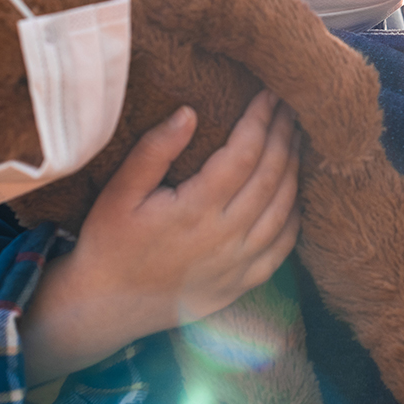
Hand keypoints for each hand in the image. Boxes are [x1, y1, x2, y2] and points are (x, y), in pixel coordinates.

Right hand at [19, 90, 300, 385]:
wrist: (107, 307)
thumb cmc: (110, 243)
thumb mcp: (118, 193)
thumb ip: (153, 151)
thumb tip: (189, 112)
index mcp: (195, 210)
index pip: (244, 154)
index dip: (260, 121)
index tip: (268, 95)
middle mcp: (224, 238)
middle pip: (271, 177)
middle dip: (284, 136)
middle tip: (289, 108)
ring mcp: (238, 265)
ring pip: (284, 208)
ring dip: (294, 170)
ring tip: (296, 139)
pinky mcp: (242, 284)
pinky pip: (283, 246)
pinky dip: (295, 213)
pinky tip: (294, 191)